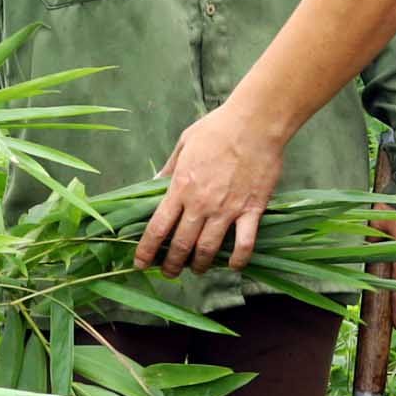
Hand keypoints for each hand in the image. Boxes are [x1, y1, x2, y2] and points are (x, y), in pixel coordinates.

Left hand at [139, 104, 286, 272]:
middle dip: (171, 264)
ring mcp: (227, 209)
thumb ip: (169, 168)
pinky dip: (237, 259)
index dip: (146, 250)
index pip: (157, 228)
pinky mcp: (252, 210)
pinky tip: (233, 265)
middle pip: (181, 245)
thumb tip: (152, 183)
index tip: (140, 263)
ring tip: (196, 270)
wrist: (255, 122)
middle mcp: (201, 204)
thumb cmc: (218, 127)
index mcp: (181, 187)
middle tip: (169, 272)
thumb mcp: (184, 144)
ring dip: (200, 265)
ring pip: (208, 250)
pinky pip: (244, 244)